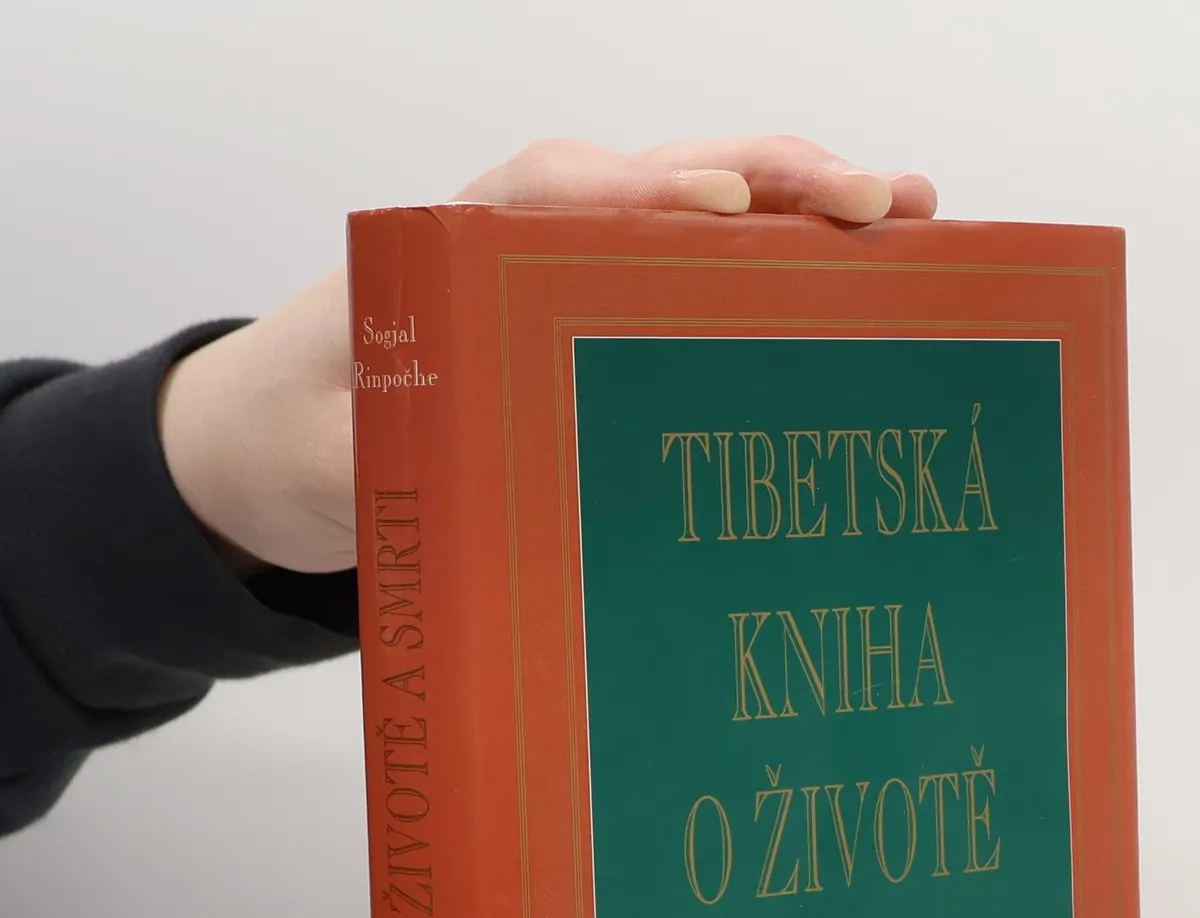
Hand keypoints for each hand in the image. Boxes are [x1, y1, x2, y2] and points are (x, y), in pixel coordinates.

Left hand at [159, 138, 938, 574]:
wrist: (283, 431)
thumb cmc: (308, 426)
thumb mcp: (329, 456)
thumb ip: (384, 452)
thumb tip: (467, 455)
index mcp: (465, 244)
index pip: (569, 193)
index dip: (649, 195)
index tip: (721, 208)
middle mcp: (538, 233)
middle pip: (670, 179)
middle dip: (778, 182)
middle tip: (880, 204)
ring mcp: (585, 265)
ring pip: (712, 210)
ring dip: (811, 208)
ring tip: (917, 217)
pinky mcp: (613, 306)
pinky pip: (713, 268)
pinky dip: (792, 262)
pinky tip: (872, 274)